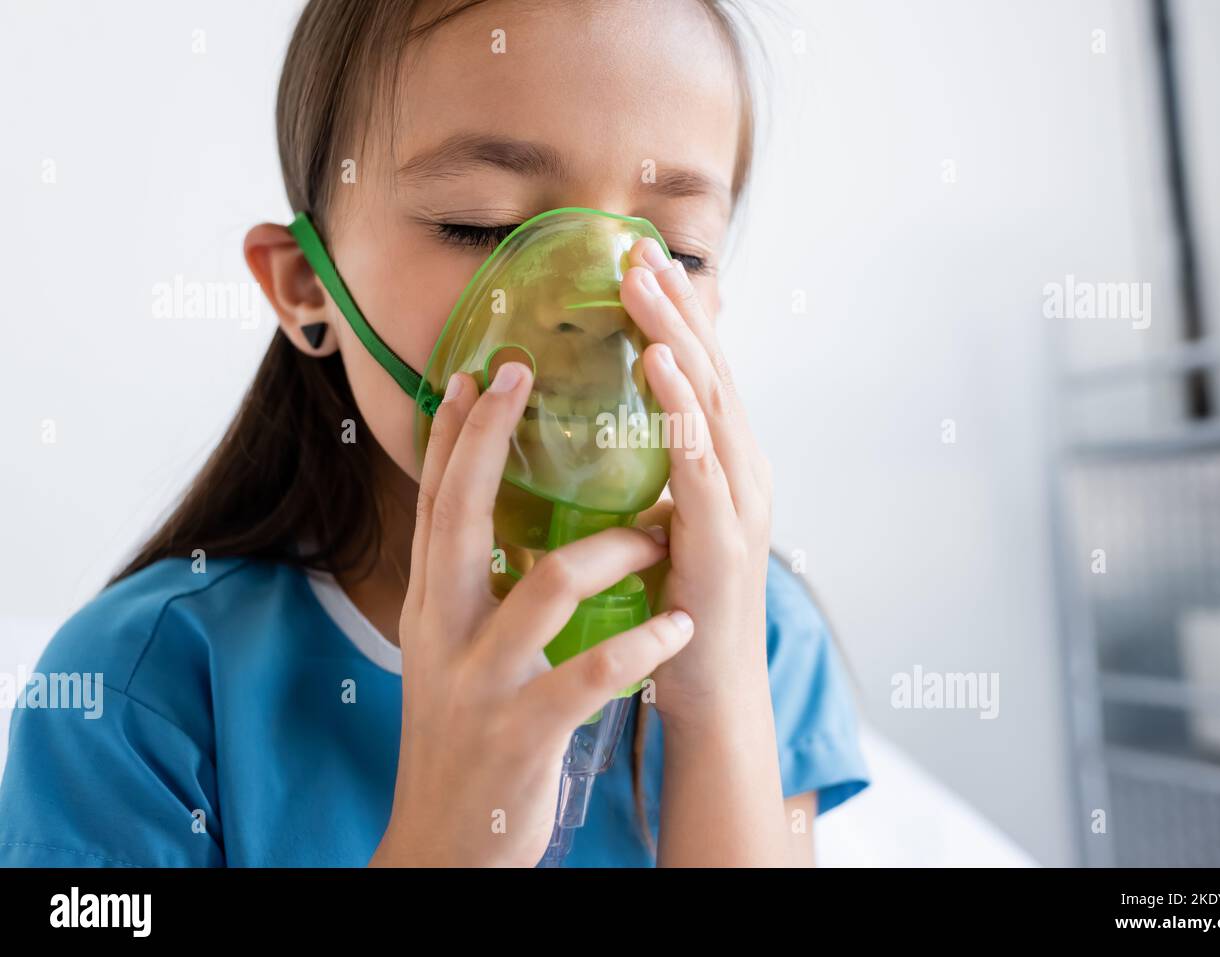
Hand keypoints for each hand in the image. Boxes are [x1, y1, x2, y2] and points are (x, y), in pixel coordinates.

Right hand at [372, 362, 694, 866]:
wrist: (442, 848)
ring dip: (613, 550)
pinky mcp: (522, 733)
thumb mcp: (451, 656)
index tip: (475, 372)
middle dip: (489, 440)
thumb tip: (508, 526)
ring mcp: (480, 683)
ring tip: (659, 535)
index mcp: (431, 609)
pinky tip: (675, 628)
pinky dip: (639, 646)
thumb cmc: (466, 740)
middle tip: (519, 376)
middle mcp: (442, 634)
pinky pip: (588, 675)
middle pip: (460, 516)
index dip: (452, 436)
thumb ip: (472, 591)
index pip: (436, 505)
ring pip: (543, 586)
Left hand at [620, 241, 773, 728]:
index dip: (674, 320)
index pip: (700, 379)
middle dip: (677, 310)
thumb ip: (646, 482)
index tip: (640, 266)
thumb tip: (605, 442)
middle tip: (638, 251)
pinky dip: (683, 408)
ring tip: (646, 286)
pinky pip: (702, 461)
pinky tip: (659, 366)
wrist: (709, 695)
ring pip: (712, 403)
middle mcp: (742, 474)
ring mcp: (741, 503)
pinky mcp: (726, 540)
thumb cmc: (678, 615)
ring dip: (678, 338)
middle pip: (711, 374)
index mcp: (723, 470)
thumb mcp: (660, 531)